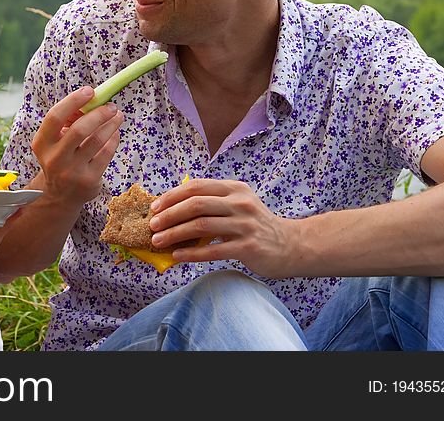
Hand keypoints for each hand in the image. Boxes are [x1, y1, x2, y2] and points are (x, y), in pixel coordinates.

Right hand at [31, 86, 122, 207]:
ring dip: (111, 124)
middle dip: (99, 113)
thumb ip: (68, 121)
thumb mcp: (54, 142)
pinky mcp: (88, 180)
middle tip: (110, 106)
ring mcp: (72, 171)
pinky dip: (113, 139)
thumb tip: (92, 100)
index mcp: (42, 144)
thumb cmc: (60, 158)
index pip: (55, 117)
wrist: (59, 195)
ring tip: (117, 115)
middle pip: (79, 129)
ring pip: (96, 141)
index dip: (73, 101)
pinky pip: (106, 153)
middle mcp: (54, 158)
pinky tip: (115, 132)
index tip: (89, 91)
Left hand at [148, 178, 299, 277]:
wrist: (291, 245)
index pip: (196, 187)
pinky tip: (177, 256)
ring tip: (158, 242)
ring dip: (175, 234)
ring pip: (201, 226)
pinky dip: (191, 253)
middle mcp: (240, 203)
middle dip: (169, 215)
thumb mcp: (238, 204)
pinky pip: (212, 250)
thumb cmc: (256, 225)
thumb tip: (172, 209)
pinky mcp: (248, 247)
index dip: (172, 196)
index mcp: (234, 188)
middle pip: (196, 204)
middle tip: (152, 225)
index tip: (154, 207)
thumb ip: (212, 202)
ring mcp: (245, 225)